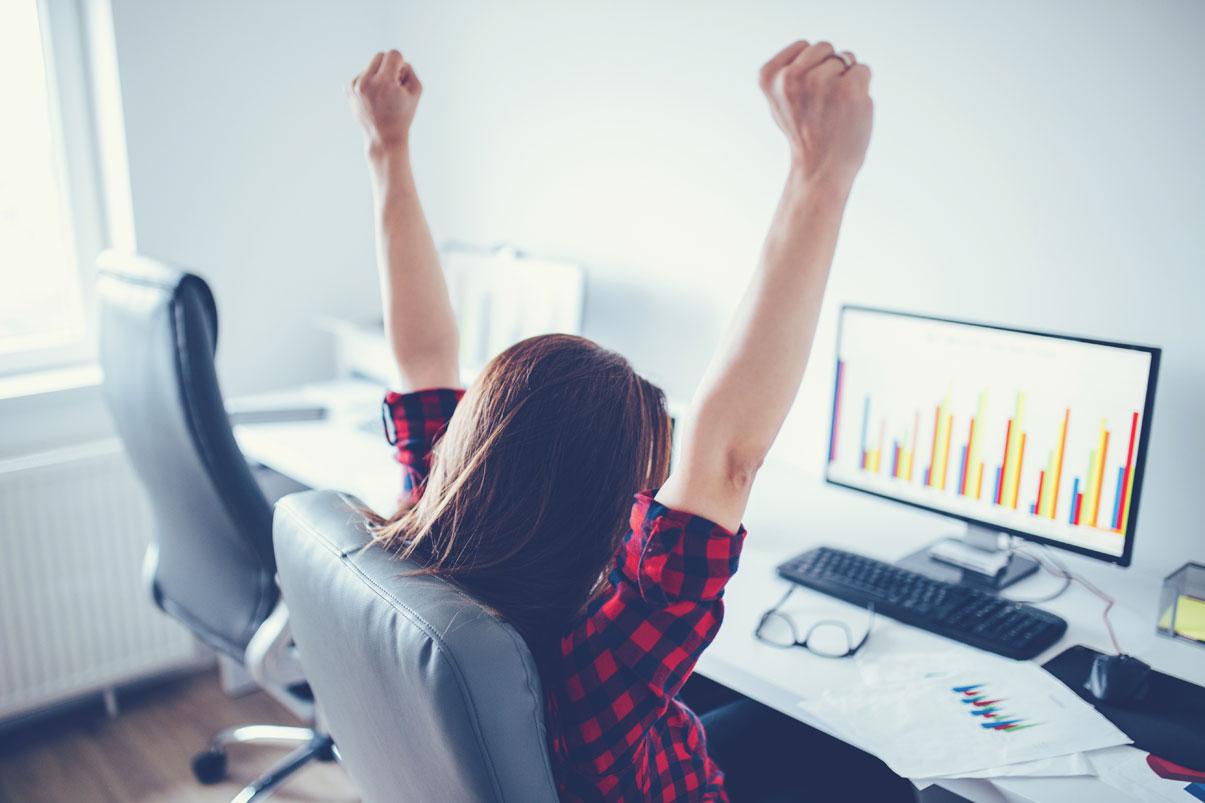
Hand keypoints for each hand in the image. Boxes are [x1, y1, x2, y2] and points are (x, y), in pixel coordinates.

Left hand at [348, 49, 422, 153]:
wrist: (384, 138)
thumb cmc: (403, 115)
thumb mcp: (416, 91)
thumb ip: (409, 69)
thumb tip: (397, 61)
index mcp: (384, 81)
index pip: (393, 54)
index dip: (401, 64)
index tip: (401, 79)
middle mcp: (366, 81)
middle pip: (379, 56)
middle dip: (389, 66)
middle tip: (394, 85)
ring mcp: (354, 86)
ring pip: (370, 66)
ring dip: (378, 76)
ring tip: (384, 97)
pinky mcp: (348, 90)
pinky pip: (361, 76)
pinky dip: (369, 84)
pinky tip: (374, 99)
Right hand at [759, 41, 872, 186]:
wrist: (820, 168)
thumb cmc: (804, 134)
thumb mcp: (781, 102)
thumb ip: (788, 73)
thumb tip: (821, 53)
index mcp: (770, 77)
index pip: (803, 46)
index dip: (810, 67)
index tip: (805, 97)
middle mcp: (791, 77)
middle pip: (824, 48)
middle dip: (829, 68)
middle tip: (822, 103)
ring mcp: (820, 82)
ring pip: (846, 58)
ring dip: (846, 79)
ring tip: (835, 109)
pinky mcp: (848, 90)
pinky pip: (863, 70)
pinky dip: (862, 88)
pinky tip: (849, 110)